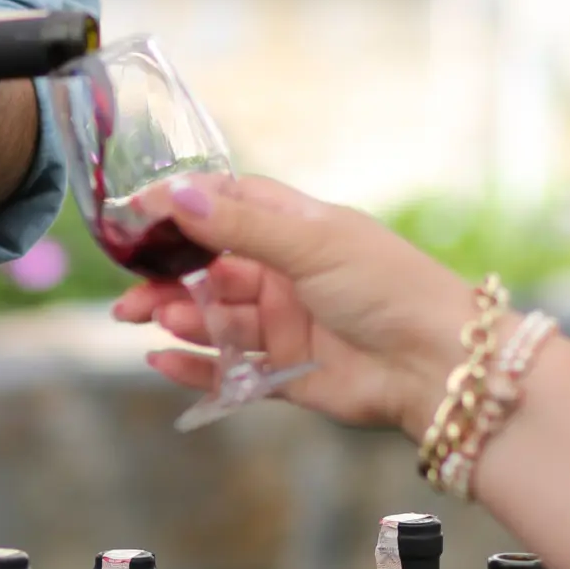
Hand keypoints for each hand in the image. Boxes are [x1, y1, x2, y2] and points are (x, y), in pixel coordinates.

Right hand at [112, 173, 476, 440]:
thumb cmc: (388, 288)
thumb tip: (176, 194)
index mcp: (298, 229)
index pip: (228, 204)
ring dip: (181, 317)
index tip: (133, 216)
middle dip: (167, 276)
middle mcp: (288, 274)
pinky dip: (194, 366)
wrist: (440, 366)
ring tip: (153, 318)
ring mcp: (286, 325)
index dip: (181, 207)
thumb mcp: (312, 244)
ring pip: (216, 319)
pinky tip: (162, 359)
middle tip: (129, 291)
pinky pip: (229, 370)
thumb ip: (240, 225)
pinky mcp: (286, 374)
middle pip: (210, 268)